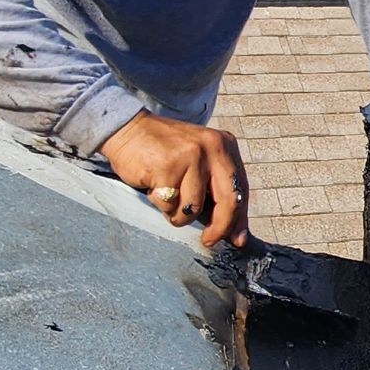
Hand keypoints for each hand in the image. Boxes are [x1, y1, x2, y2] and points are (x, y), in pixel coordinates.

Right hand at [101, 110, 249, 246]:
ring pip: (194, 208)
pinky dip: (160, 203)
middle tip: (208, 240)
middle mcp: (212, 147)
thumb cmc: (165, 151)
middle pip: (228, 200)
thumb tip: (233, 231)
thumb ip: (216, 188)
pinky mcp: (167, 167)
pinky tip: (154, 186)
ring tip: (168, 196)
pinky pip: (169, 204)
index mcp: (224, 144)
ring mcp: (190, 156)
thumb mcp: (199, 161)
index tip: (237, 239)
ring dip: (178, 213)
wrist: (129, 129)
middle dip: (219, 227)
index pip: (240, 188)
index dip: (239, 218)